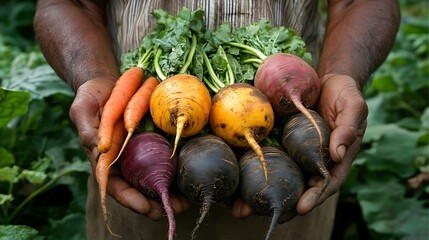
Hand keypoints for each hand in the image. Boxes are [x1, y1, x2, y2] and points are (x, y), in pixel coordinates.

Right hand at [69, 78, 189, 219]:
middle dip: (153, 202)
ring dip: (168, 192)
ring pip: (152, 178)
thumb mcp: (83, 109)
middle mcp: (122, 160)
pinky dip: (174, 170)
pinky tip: (189, 177)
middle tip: (171, 211)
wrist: (107, 83)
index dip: (129, 198)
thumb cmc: (91, 97)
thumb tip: (98, 149)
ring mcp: (137, 152)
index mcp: (103, 159)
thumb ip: (87, 129)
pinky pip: (162, 158)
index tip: (145, 207)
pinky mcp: (150, 141)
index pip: (114, 185)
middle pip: (137, 188)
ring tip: (185, 202)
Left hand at [231, 74, 367, 220]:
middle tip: (263, 215)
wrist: (325, 81)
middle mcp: (314, 161)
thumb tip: (337, 154)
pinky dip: (253, 171)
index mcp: (336, 159)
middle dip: (282, 205)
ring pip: (280, 178)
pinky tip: (237, 180)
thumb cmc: (344, 94)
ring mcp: (297, 154)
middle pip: (299, 188)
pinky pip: (268, 159)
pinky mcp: (281, 143)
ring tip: (241, 209)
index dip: (315, 197)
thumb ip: (347, 129)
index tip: (301, 208)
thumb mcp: (352, 107)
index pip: (326, 183)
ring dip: (262, 194)